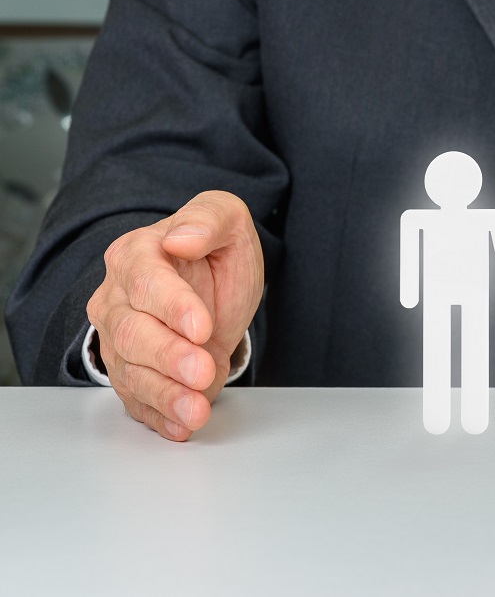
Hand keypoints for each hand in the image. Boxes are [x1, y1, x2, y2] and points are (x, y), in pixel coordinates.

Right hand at [86, 191, 263, 440]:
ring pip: (130, 372)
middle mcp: (118, 298)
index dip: (172, 306)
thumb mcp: (227, 221)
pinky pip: (137, 399)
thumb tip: (182, 237)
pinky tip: (180, 425)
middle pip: (131, 333)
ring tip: (195, 408)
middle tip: (201, 370)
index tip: (202, 326)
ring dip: (164, 394)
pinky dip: (158, 416)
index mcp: (137, 255)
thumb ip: (209, 219)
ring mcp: (119, 339)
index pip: (145, 281)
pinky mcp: (132, 373)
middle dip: (168, 356)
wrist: (212, 288)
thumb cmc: (214, 252)